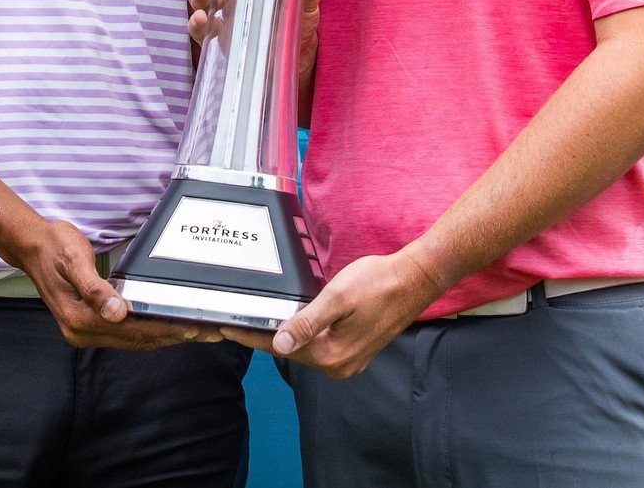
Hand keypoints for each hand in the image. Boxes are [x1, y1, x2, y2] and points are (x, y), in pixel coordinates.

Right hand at [17, 219, 222, 349]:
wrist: (31, 246)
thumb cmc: (55, 247)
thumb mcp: (74, 261)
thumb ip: (95, 288)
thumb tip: (117, 312)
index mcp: (80, 319)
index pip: (133, 330)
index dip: (165, 329)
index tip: (194, 327)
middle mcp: (82, 332)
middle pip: (137, 339)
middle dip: (173, 336)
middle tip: (208, 330)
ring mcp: (85, 331)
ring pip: (133, 339)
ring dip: (164, 336)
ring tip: (195, 331)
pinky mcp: (89, 324)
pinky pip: (125, 333)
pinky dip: (148, 330)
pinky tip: (165, 325)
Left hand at [221, 248, 445, 378]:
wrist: (415, 280)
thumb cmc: (378, 283)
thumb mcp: (336, 298)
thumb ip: (306, 322)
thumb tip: (278, 344)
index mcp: (331, 355)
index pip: (280, 348)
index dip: (253, 337)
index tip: (228, 329)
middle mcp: (339, 364)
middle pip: (292, 351)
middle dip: (266, 337)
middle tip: (240, 321)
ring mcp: (350, 359)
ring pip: (307, 349)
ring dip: (286, 335)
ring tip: (261, 321)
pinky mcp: (357, 349)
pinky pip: (322, 346)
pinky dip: (306, 335)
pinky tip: (295, 322)